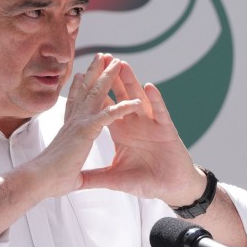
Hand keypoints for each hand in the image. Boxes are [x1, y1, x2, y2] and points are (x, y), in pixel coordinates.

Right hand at [25, 54, 143, 198]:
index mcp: (68, 127)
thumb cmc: (50, 178)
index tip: (81, 76)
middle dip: (95, 72)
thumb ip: (72, 170)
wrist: (41, 180)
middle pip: (86, 90)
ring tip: (117, 62)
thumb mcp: (66, 169)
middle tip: (102, 57)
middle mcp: (73, 120)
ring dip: (108, 78)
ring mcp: (80, 123)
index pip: (74, 103)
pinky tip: (135, 101)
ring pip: (97, 94)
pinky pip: (109, 115)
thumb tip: (73, 179)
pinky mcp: (87, 130)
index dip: (77, 88)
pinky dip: (123, 107)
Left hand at [80, 58, 205, 205]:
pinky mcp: (166, 130)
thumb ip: (96, 178)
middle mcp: (135, 124)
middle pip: (120, 96)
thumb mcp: (116, 179)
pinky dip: (155, 99)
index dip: (94, 93)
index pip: (105, 108)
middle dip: (111, 78)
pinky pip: (159, 112)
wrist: (171, 187)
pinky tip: (149, 86)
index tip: (83, 76)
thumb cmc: (146, 182)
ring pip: (138, 98)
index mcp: (121, 132)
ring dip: (131, 82)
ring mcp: (151, 124)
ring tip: (122, 65)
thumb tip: (74, 181)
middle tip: (101, 58)